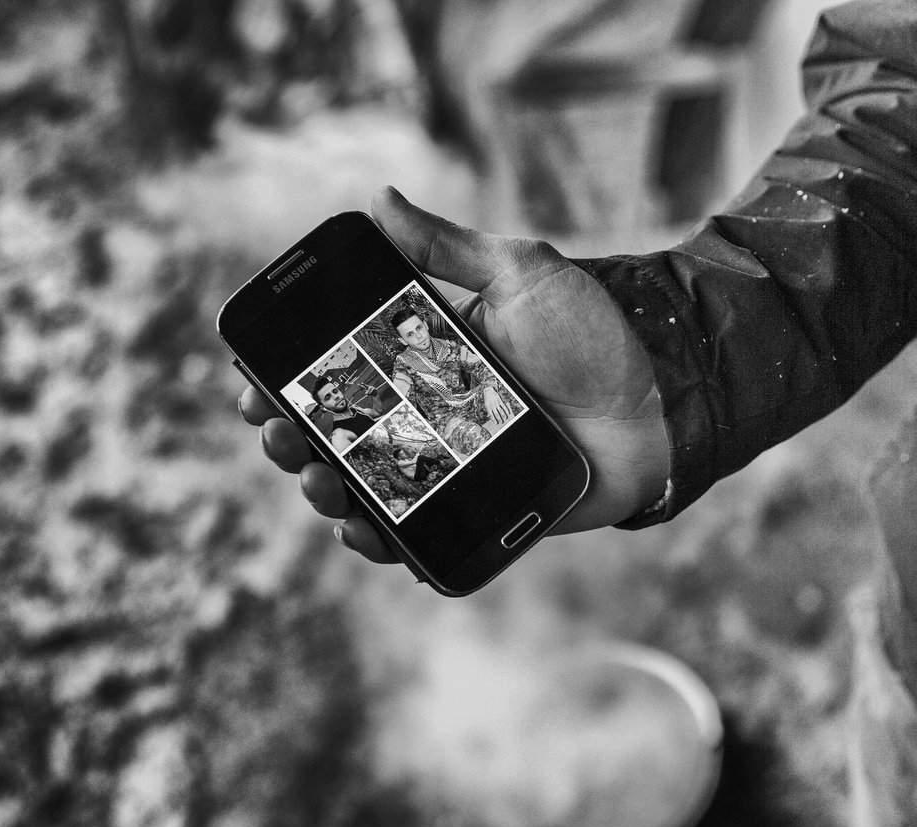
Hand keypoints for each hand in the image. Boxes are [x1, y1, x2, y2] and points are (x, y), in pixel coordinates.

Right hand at [239, 186, 668, 562]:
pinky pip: (421, 533)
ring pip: (368, 488)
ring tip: (318, 481)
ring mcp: (452, 468)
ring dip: (326, 490)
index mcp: (425, 359)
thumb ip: (450, 246)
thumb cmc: (594, 331)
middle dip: (292, 438)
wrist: (664, 396)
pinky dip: (385, 539)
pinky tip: (364, 528)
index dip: (286, 381)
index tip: (252, 383)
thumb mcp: (522, 273)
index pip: (338, 373)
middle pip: (338, 435)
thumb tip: (378, 198)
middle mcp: (428, 416)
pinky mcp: (481, 511)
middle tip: (280, 431)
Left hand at [482, 385, 508, 425]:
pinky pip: (504, 406)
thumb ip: (487, 411)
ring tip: (505, 418)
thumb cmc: (487, 399)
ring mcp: (496, 403)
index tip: (496, 423)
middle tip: (501, 422)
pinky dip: (506, 410)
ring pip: (501, 411)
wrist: (488, 392)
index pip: (491, 416)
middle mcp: (492, 406)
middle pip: (496, 414)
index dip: (494, 420)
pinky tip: (508, 413)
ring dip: (504, 415)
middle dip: (499, 419)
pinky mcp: (499, 400)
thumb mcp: (486, 405)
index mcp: (488, 408)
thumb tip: (488, 416)